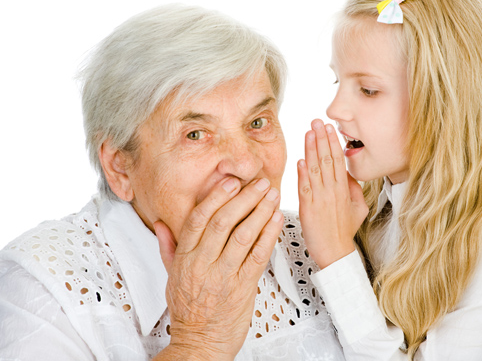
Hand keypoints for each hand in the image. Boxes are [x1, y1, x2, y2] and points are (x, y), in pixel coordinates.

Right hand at [152, 178, 282, 360]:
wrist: (200, 344)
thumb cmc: (188, 310)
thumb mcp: (171, 277)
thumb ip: (168, 247)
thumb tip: (160, 224)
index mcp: (184, 259)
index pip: (198, 220)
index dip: (215, 197)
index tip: (230, 182)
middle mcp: (202, 265)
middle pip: (223, 222)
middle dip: (243, 198)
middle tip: (258, 182)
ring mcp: (223, 277)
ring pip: (243, 235)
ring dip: (260, 211)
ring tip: (271, 194)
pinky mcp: (243, 288)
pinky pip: (258, 256)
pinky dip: (269, 234)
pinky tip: (276, 219)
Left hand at [297, 119, 368, 268]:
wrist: (336, 252)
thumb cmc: (344, 231)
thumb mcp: (359, 208)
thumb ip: (354, 188)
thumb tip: (347, 174)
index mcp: (344, 189)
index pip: (338, 160)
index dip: (332, 142)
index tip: (328, 127)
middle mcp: (332, 191)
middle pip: (326, 159)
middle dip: (321, 138)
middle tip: (317, 121)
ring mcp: (319, 199)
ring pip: (315, 169)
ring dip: (310, 149)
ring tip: (308, 133)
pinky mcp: (307, 208)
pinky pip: (304, 188)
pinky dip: (302, 173)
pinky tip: (300, 160)